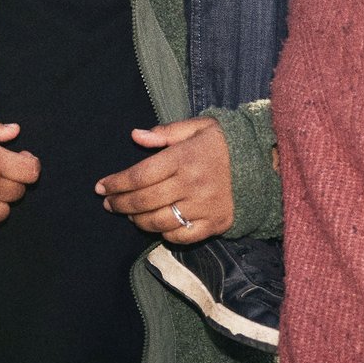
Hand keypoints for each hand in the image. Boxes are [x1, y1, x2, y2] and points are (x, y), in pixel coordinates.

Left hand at [94, 117, 232, 242]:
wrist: (262, 164)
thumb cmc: (224, 142)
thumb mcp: (197, 127)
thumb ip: (165, 133)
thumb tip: (135, 136)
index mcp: (185, 157)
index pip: (140, 174)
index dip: (116, 183)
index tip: (101, 186)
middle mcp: (192, 183)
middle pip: (144, 200)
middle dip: (120, 204)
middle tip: (108, 203)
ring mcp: (204, 206)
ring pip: (159, 221)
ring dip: (137, 220)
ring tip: (129, 215)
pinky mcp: (215, 223)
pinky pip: (181, 236)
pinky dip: (164, 233)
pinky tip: (156, 225)